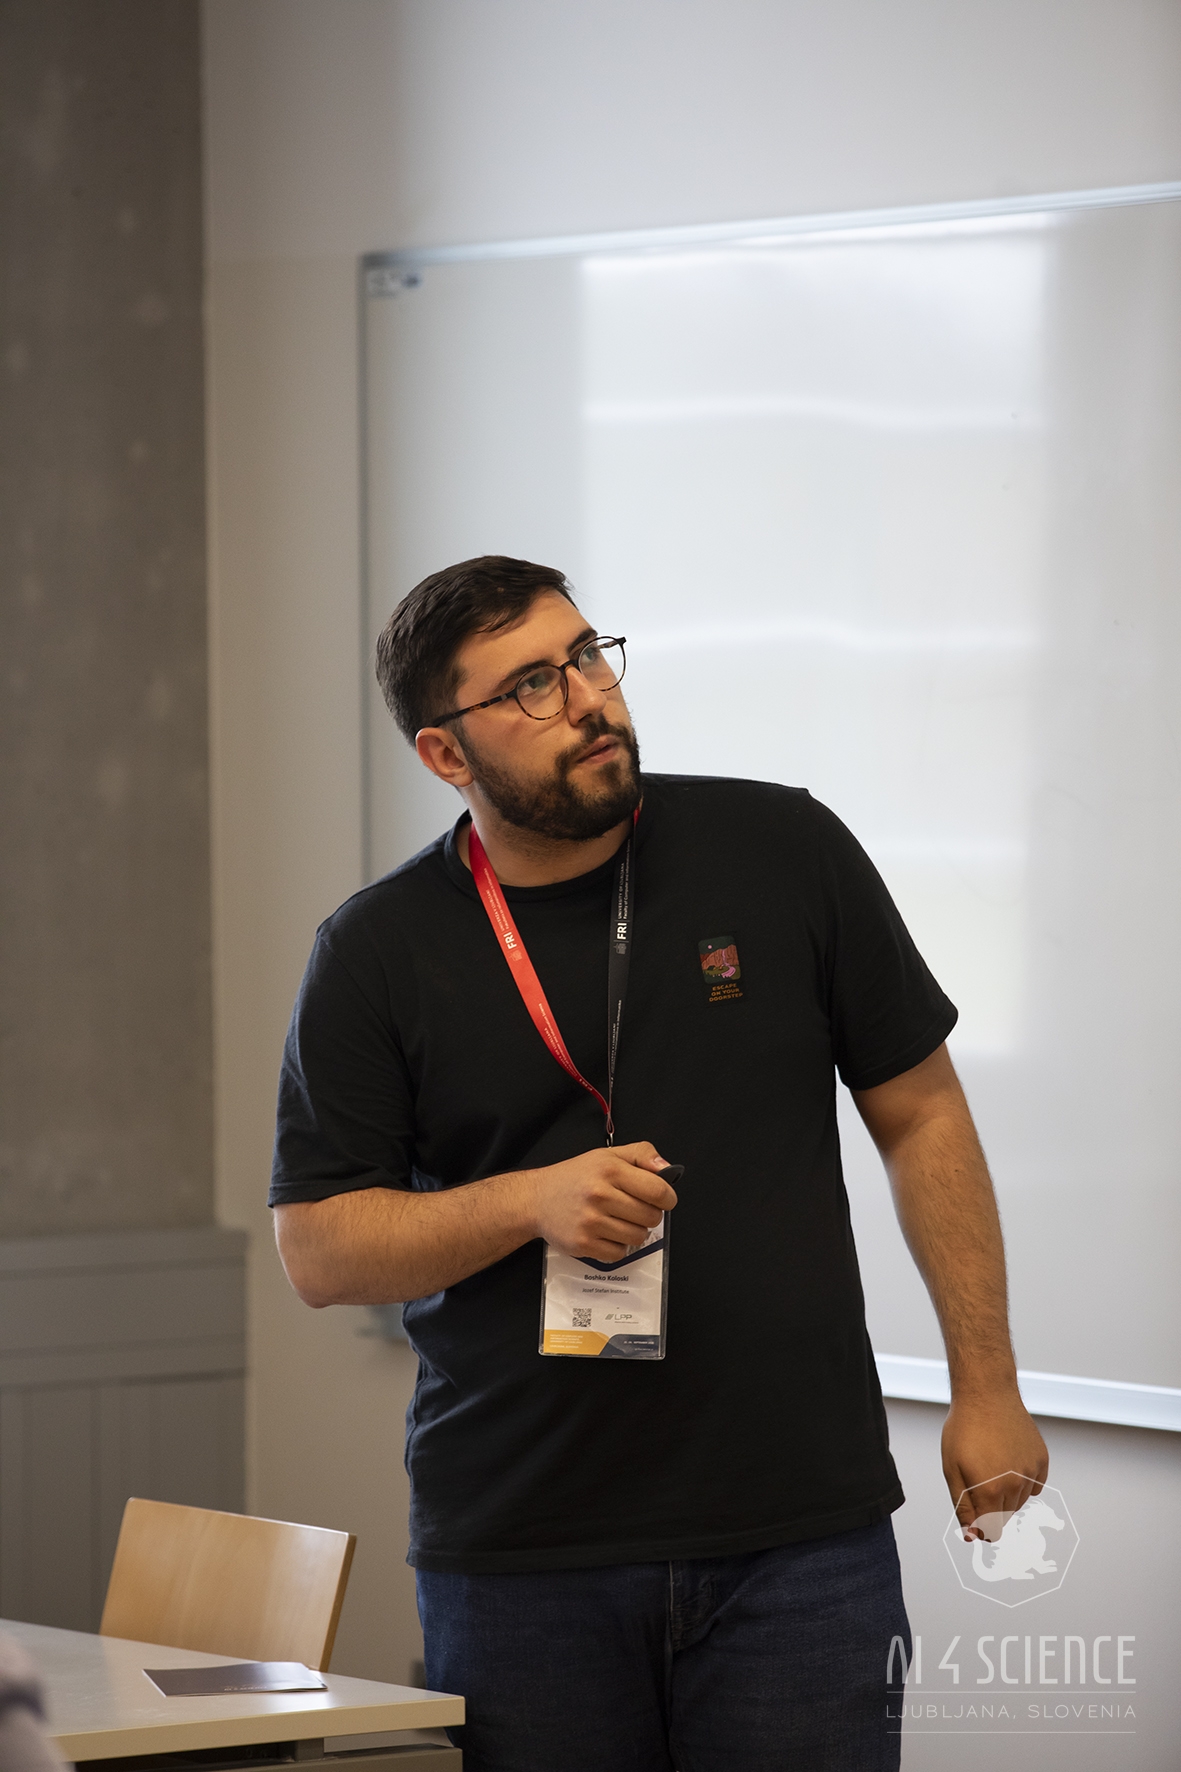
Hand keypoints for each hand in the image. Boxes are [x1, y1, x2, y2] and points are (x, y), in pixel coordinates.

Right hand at [522, 1142, 677, 1262]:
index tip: (662, 1199)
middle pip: (651, 1217)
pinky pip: (619, 1254)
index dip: (667, 1198)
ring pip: (638, 1237)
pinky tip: (606, 1233)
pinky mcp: (583, 1244)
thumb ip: (642, 1155)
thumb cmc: (575, 1177)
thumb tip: (667, 1169)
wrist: (537, 1199)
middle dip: (649, 1215)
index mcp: (610, 1169)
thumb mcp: (608, 1155)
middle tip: (634, 1209)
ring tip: (618, 1220)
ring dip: (634, 1231)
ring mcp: (591, 1222)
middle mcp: (600, 1194)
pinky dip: (617, 1247)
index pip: (658, 1190)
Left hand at [942, 1388, 1048, 1540]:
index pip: (992, 1531)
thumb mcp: (951, 1469)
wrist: (986, 1394)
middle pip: (1005, 1516)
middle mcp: (1015, 1486)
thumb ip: (963, 1506)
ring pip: (1020, 1501)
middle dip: (990, 1506)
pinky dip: (1023, 1480)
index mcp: (990, 1491)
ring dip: (1007, 1493)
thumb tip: (972, 1536)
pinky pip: (1035, 1485)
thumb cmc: (964, 1429)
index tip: (975, 1518)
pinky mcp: (1042, 1460)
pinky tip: (1009, 1460)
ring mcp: (1031, 1472)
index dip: (981, 1529)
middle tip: (978, 1477)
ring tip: (992, 1465)